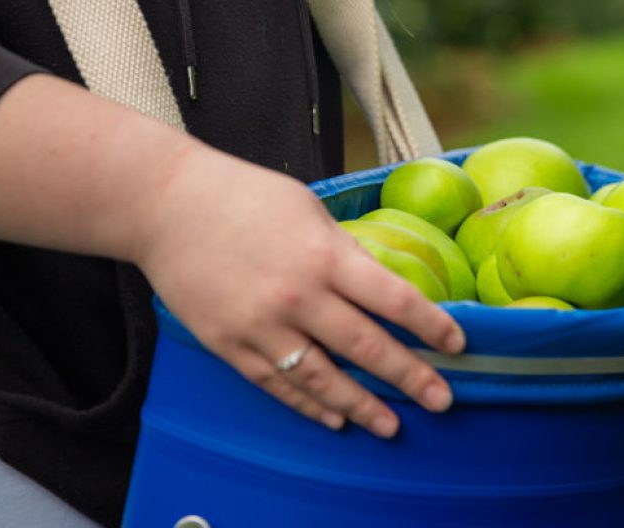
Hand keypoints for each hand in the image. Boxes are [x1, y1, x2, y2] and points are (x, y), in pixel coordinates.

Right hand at [131, 143, 464, 436]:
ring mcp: (261, 326)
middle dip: (411, 377)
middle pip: (366, 348)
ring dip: (361, 406)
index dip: (431, 326)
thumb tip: (378, 285)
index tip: (458, 345)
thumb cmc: (244, 197)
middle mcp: (298, 296)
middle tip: (443, 400)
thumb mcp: (309, 212)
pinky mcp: (228, 344)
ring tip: (392, 425)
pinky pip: (276, 385)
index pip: (394, 299)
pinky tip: (334, 418)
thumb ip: (344, 251)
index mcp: (325, 255)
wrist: (165, 205)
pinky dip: (309, 405)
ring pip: (323, 379)